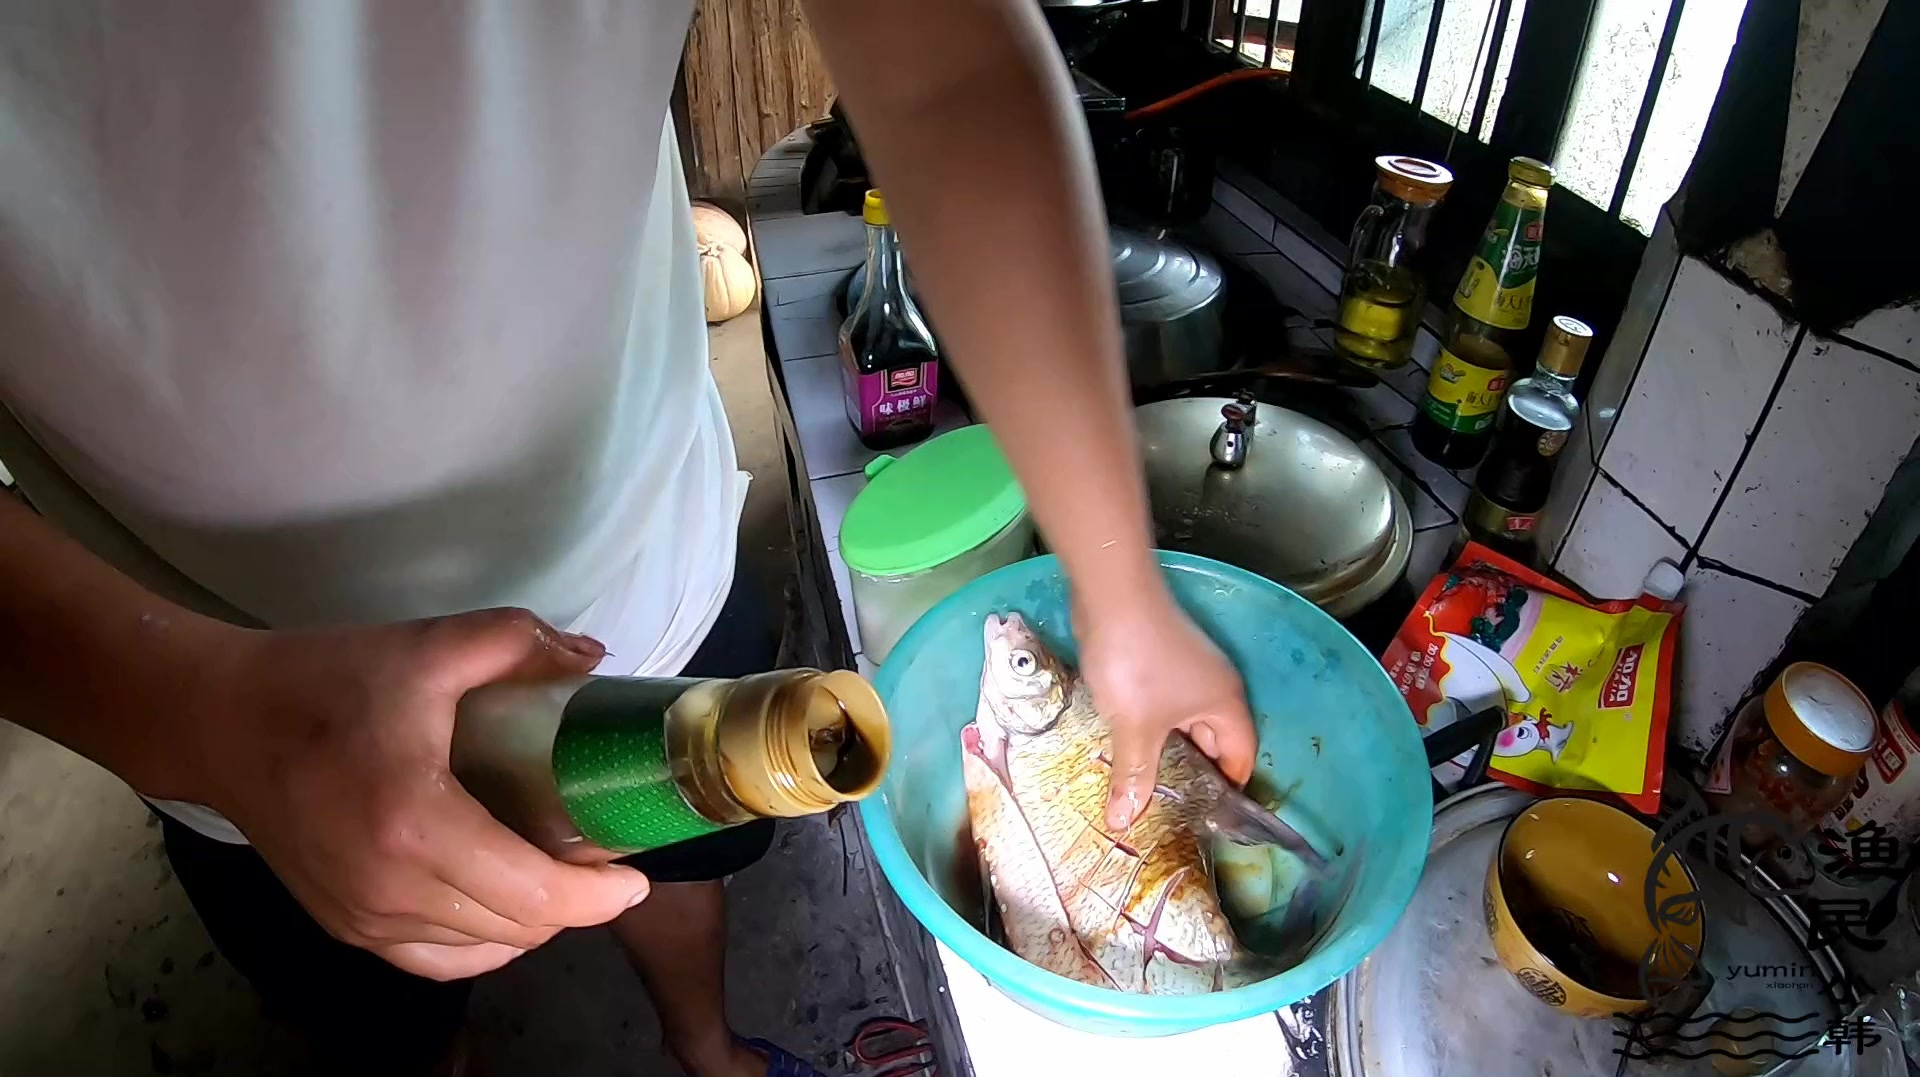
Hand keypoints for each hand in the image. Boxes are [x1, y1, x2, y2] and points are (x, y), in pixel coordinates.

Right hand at [166, 609, 651, 980]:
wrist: (219, 721)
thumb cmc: (323, 682)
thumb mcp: (426, 646)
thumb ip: (514, 642)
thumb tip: (593, 661)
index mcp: (419, 826)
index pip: (534, 894)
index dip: (599, 896)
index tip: (638, 873)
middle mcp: (392, 890)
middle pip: (518, 928)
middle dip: (578, 904)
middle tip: (606, 860)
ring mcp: (364, 918)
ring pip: (482, 950)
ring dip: (534, 923)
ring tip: (563, 877)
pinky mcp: (345, 927)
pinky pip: (436, 961)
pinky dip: (484, 944)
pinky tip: (508, 912)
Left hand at [1077, 589, 1255, 830]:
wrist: (1112, 596)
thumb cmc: (1136, 664)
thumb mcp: (1135, 728)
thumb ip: (1134, 775)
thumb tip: (1124, 823)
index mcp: (1226, 704)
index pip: (1241, 757)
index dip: (1228, 790)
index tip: (1205, 819)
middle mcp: (1216, 687)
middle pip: (1215, 741)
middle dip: (1196, 773)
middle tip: (1172, 810)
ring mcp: (1189, 671)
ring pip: (1185, 722)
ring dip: (1169, 749)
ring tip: (1147, 784)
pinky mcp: (1162, 660)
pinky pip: (1165, 705)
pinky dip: (1152, 727)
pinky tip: (1129, 744)